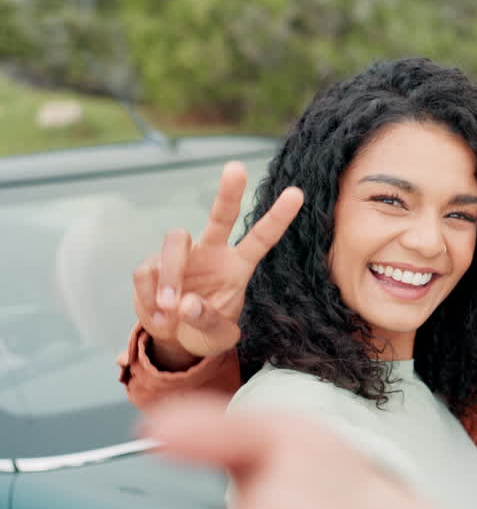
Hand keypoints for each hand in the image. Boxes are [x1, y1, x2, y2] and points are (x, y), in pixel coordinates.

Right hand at [133, 162, 302, 367]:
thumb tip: (187, 303)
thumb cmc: (203, 332)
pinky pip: (146, 272)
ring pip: (173, 243)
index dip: (278, 217)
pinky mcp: (151, 264)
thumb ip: (208, 322)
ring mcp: (181, 255)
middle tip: (237, 168)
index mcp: (238, 266)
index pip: (261, 238)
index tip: (297, 193)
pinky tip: (158, 317)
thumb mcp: (216, 338)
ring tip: (169, 309)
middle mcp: (212, 252)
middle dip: (228, 192)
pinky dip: (149, 297)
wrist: (173, 340)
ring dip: (169, 275)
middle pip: (220, 215)